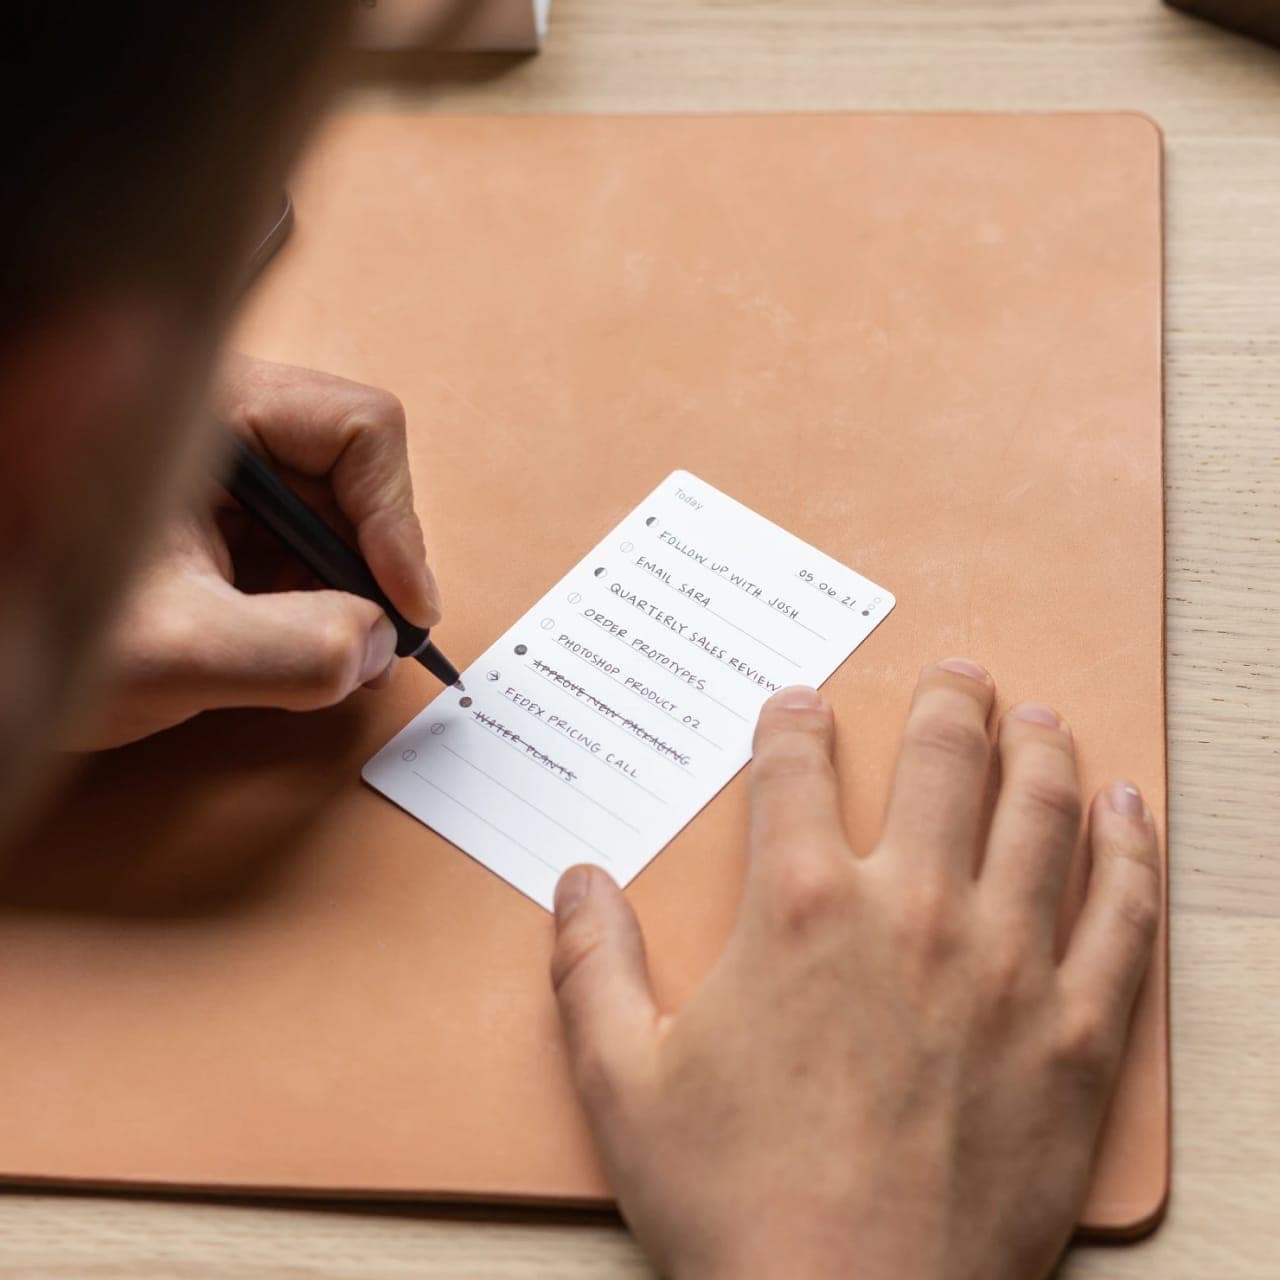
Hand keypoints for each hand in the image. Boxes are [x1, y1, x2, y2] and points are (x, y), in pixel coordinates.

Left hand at [67, 354, 439, 748]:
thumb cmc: (39, 623)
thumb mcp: (175, 652)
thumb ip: (297, 653)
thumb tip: (380, 644)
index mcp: (207, 409)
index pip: (359, 430)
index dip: (397, 521)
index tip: (405, 606)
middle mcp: (222, 420)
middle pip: (354, 472)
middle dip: (372, 564)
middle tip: (375, 641)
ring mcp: (223, 466)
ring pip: (332, 511)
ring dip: (344, 586)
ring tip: (323, 651)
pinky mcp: (218, 509)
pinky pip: (299, 540)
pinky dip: (311, 595)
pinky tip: (282, 639)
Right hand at [550, 662, 1159, 1279]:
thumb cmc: (736, 1203)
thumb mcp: (623, 1082)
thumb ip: (590, 964)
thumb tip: (577, 879)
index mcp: (800, 909)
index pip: (795, 770)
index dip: (792, 723)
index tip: (798, 705)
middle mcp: (912, 912)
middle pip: (942, 761)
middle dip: (946, 703)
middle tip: (958, 674)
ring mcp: (1006, 966)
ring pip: (1039, 814)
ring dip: (1038, 750)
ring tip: (1037, 717)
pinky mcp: (1075, 1034)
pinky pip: (1120, 915)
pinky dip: (1128, 850)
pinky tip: (1126, 812)